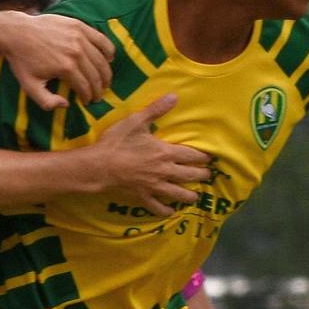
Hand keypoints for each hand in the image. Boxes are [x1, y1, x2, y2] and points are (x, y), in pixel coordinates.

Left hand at [0, 12, 113, 109]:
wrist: (16, 32)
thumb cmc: (22, 61)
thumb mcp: (30, 86)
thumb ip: (47, 101)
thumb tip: (66, 105)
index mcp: (66, 68)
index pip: (85, 87)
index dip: (89, 97)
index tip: (88, 102)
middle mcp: (76, 52)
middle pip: (96, 75)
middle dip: (99, 88)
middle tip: (98, 94)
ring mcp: (79, 37)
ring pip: (101, 59)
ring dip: (106, 73)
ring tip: (105, 81)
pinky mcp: (79, 26)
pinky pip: (101, 39)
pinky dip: (108, 50)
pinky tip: (109, 58)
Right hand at [77, 95, 210, 215]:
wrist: (100, 166)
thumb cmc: (118, 142)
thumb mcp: (136, 121)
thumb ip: (156, 110)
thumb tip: (174, 96)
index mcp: (165, 152)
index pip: (190, 155)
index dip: (202, 157)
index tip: (208, 158)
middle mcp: (164, 171)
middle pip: (189, 175)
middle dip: (201, 176)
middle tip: (207, 176)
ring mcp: (155, 186)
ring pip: (178, 194)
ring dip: (189, 196)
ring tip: (195, 196)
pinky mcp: (143, 197)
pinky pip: (158, 207)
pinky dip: (165, 210)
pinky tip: (171, 212)